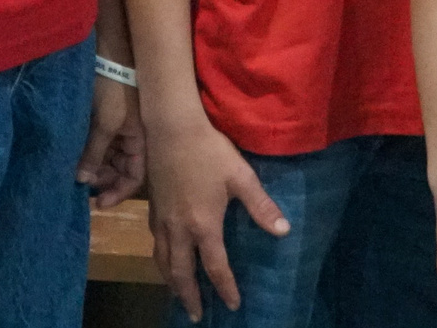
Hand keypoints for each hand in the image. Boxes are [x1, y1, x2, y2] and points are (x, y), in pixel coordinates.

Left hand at [77, 76, 145, 207]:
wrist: (109, 53)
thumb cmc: (114, 90)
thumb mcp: (106, 123)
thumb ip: (95, 153)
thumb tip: (83, 182)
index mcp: (140, 141)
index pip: (134, 176)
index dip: (118, 192)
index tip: (98, 203)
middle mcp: (130, 139)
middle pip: (118, 170)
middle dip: (101, 180)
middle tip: (79, 187)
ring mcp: (115, 129)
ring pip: (105, 158)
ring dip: (91, 167)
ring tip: (72, 174)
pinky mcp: (101, 119)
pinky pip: (95, 144)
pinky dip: (86, 153)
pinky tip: (72, 159)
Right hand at [145, 111, 287, 318]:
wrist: (171, 127)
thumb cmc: (209, 150)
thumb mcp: (241, 176)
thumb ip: (261, 206)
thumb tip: (284, 231)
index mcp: (203, 225)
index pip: (214, 267)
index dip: (225, 288)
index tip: (233, 305)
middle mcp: (179, 229)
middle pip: (181, 272)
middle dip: (189, 295)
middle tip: (194, 315)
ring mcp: (162, 219)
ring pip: (162, 260)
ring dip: (171, 281)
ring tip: (177, 294)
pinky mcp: (152, 207)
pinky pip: (154, 243)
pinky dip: (160, 259)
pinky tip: (164, 257)